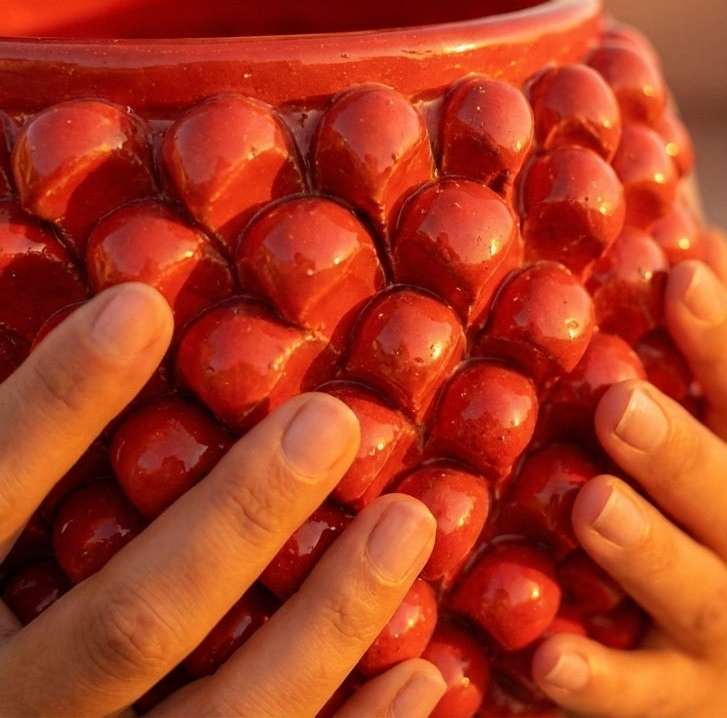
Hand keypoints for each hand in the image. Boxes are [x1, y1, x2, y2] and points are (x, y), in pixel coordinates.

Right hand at [0, 283, 445, 716]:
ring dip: (330, 623)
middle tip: (330, 423)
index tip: (142, 309)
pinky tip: (424, 673)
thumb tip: (108, 313)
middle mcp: (12, 706)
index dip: (58, 405)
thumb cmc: (2, 600)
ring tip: (408, 524)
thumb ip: (24, 452)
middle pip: (132, 624)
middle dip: (240, 518)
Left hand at [532, 229, 726, 717]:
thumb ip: (687, 340)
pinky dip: (597, 678)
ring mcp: (715, 626)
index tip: (679, 276)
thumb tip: (699, 233)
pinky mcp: (676, 699)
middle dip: (680, 448)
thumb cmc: (666, 505)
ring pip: (700, 593)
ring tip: (591, 506)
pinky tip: (544, 653)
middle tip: (619, 405)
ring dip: (648, 550)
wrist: (680, 656)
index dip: (722, 336)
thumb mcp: (680, 421)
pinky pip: (640, 694)